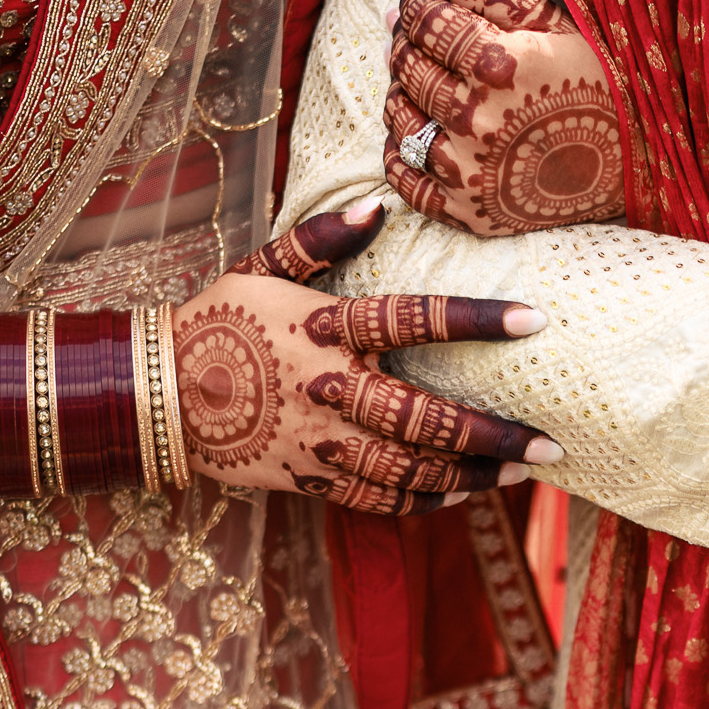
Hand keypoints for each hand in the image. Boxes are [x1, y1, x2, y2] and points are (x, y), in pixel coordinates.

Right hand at [179, 197, 562, 513]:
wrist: (158, 396)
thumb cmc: (217, 321)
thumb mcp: (259, 266)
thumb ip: (319, 238)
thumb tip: (379, 207)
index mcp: (324, 330)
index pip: (413, 320)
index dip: (477, 319)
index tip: (534, 319)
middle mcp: (330, 390)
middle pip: (426, 418)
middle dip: (493, 434)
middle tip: (550, 442)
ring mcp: (321, 441)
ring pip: (411, 468)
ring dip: (472, 475)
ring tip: (521, 471)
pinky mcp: (310, 476)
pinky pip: (378, 497)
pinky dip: (425, 500)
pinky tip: (462, 494)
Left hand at [382, 0, 624, 235]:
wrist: (643, 159)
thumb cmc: (600, 78)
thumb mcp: (547, 20)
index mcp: (500, 64)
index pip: (423, 21)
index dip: (416, 4)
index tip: (425, 1)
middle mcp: (478, 120)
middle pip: (406, 67)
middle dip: (408, 43)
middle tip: (427, 37)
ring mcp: (472, 172)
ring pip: (399, 120)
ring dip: (400, 93)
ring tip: (426, 80)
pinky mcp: (472, 214)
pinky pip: (406, 184)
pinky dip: (398, 155)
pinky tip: (415, 132)